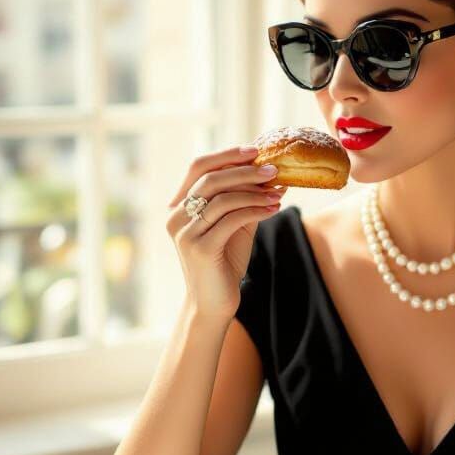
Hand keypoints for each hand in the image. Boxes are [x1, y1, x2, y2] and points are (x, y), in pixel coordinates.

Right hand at [166, 145, 285, 318]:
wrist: (214, 304)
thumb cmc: (225, 263)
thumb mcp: (235, 225)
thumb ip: (244, 200)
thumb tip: (271, 174)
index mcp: (179, 206)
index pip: (198, 167)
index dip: (226, 155)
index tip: (256, 150)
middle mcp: (176, 217)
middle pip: (209, 178)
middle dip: (244, 171)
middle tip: (273, 169)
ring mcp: (185, 233)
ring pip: (221, 198)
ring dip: (254, 192)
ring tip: (279, 192)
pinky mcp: (200, 249)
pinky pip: (231, 219)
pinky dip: (255, 210)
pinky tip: (273, 208)